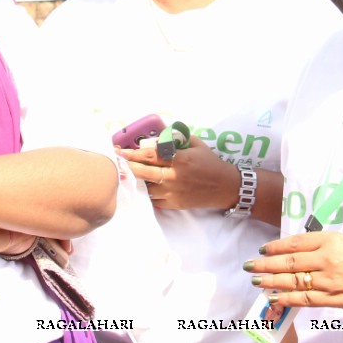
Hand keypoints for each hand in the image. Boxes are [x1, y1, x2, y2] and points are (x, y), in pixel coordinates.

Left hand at [118, 135, 238, 210]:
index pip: (150, 155)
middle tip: (117, 162)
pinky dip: (149, 193)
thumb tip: (155, 137)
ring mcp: (173, 192)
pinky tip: (146, 187)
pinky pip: (154, 200)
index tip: (120, 151)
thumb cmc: (209, 162)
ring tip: (131, 175)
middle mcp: (174, 176)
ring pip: (146, 188)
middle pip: (143, 173)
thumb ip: (176, 138)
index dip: (133, 153)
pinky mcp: (174, 204)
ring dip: (138, 181)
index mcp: (179, 159)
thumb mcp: (196, 144)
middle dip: (128, 167)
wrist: (224, 187)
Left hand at [245, 232, 342, 310]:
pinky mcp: (335, 299)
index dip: (275, 247)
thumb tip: (291, 252)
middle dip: (266, 264)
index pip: (295, 243)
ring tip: (257, 281)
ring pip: (294, 281)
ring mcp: (330, 280)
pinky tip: (275, 297)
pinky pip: (305, 299)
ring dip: (272, 281)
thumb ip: (319, 245)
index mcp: (329, 240)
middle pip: (289, 262)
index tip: (262, 249)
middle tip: (250, 266)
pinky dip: (288, 298)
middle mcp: (327, 258)